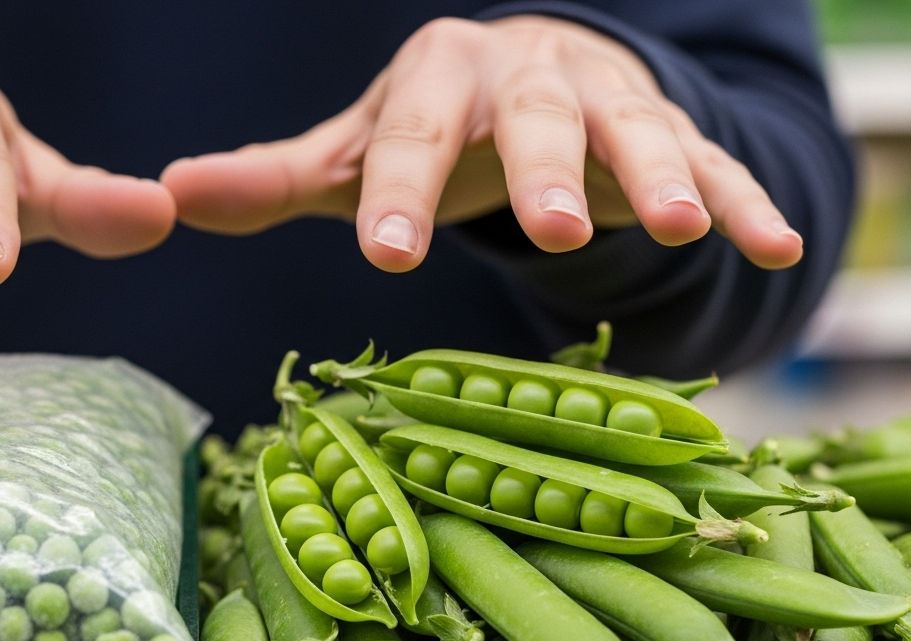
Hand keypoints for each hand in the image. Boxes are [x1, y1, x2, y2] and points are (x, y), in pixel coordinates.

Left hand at [161, 16, 802, 271]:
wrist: (526, 87)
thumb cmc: (425, 133)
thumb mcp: (351, 153)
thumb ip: (271, 177)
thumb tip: (167, 191)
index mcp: (434, 79)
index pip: (411, 134)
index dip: (401, 192)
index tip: (388, 258)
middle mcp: (522, 76)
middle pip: (532, 120)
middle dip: (539, 174)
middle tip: (543, 235)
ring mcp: (603, 100)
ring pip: (631, 131)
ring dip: (658, 174)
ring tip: (676, 226)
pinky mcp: (666, 132)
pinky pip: (712, 161)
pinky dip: (742, 198)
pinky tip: (778, 244)